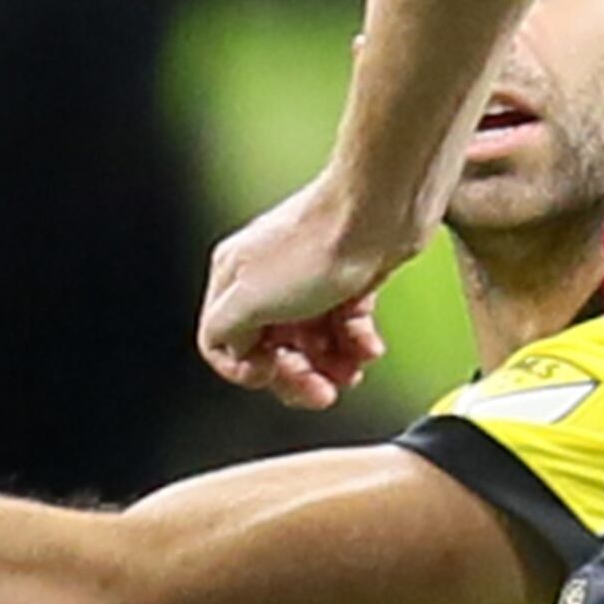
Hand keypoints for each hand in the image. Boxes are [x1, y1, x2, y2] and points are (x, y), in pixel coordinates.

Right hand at [198, 185, 397, 414]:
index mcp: (233, 280)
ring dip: (331, 365)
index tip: (275, 373)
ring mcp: (308, 279)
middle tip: (321, 390)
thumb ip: (224, 333)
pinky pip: (345, 327)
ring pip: (311, 343)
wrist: (380, 212)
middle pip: (271, 349)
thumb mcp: (250, 300)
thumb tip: (233, 354)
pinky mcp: (346, 280)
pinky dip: (357, 343)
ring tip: (350, 371)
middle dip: (298, 376)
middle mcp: (266, 278)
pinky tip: (369, 346)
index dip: (248, 369)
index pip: (223, 344)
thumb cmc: (318, 245)